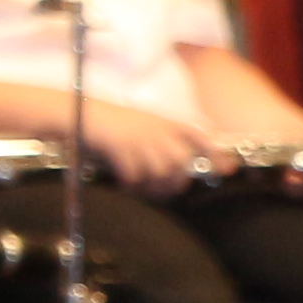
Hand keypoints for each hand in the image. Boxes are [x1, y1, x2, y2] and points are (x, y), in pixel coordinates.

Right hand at [82, 101, 207, 197]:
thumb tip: (177, 172)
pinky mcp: (121, 147)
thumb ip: (161, 140)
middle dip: (175, 180)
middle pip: (179, 162)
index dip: (215, 152)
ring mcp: (138, 137)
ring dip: (152, 186)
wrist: (75, 111)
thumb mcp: (140, 123)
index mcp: (162, 120)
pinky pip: (134, 174)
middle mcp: (155, 128)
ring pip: (159, 171)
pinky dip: (131, 183)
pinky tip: (125, 184)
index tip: (226, 170)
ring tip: (142, 190)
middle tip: (164, 190)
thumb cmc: (107, 121)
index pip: (198, 135)